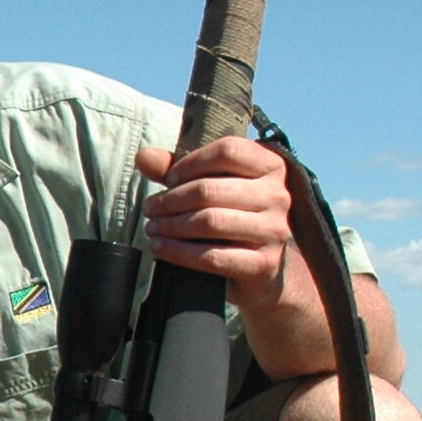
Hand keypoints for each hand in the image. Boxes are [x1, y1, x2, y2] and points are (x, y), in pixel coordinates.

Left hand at [135, 137, 295, 306]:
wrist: (263, 270)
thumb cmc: (233, 218)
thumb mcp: (212, 187)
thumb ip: (180, 170)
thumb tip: (144, 156)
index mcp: (270, 167)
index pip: (228, 151)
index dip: (191, 163)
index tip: (170, 179)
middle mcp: (277, 196)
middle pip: (210, 189)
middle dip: (170, 200)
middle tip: (150, 209)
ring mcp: (273, 231)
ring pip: (210, 222)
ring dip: (171, 225)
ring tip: (152, 227)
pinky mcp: (264, 264)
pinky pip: (212, 256)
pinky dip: (178, 252)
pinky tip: (160, 247)